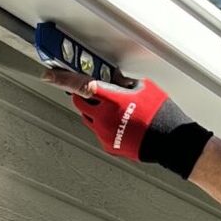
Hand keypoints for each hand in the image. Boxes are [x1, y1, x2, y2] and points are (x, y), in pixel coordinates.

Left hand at [43, 68, 211, 177]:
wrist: (172, 140)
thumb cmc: (161, 112)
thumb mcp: (144, 87)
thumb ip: (122, 81)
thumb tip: (111, 77)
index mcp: (112, 99)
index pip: (80, 85)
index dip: (61, 79)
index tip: (48, 75)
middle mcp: (104, 118)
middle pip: (79, 103)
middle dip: (82, 95)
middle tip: (93, 92)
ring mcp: (105, 133)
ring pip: (87, 118)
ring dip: (94, 111)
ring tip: (115, 109)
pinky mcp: (109, 145)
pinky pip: (99, 132)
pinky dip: (104, 125)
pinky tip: (122, 123)